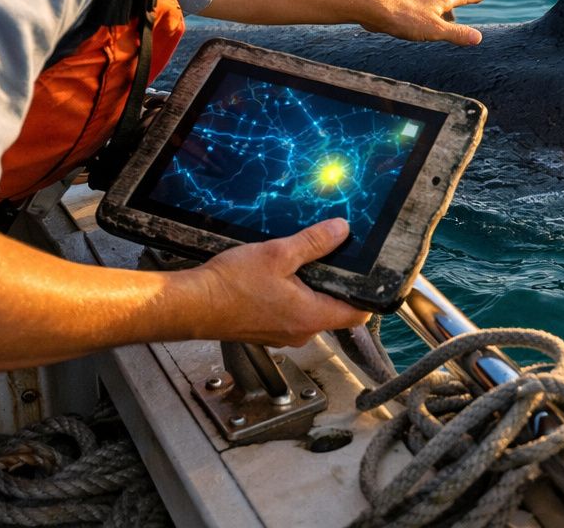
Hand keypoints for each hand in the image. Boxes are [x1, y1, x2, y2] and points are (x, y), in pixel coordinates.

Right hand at [184, 219, 368, 345]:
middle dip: (337, 285)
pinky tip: (278, 277)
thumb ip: (314, 242)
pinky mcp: (267, 330)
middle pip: (336, 310)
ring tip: (301, 264)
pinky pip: (291, 313)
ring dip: (312, 289)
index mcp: (311, 317)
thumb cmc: (229, 287)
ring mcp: (283, 334)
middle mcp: (301, 332)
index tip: (371, 277)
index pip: (359, 314)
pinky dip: (292, 295)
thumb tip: (340, 230)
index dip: (369, 295)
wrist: (192, 304)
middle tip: (333, 259)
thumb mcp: (279, 254)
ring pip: (312, 311)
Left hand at [362, 0, 484, 45]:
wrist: (376, 9)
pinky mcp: (401, 3)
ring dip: (441, 5)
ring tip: (444, 13)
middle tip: (464, 0)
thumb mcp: (436, 30)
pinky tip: (419, 16)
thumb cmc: (406, 19)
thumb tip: (479, 38)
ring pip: (432, 0)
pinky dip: (426, 10)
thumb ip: (457, 33)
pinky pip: (419, 5)